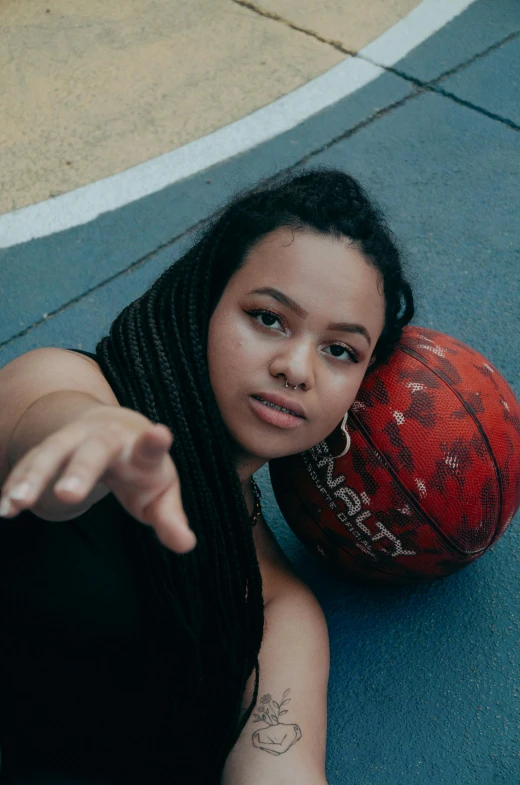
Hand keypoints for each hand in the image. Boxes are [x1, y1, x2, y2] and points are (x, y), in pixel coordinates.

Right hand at [0, 405, 196, 552]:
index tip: (160, 433)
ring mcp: (74, 439)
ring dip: (33, 477)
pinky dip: (15, 483)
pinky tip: (4, 508)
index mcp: (141, 450)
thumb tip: (186, 544)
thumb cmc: (142, 467)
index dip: (156, 442)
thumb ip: (170, 518)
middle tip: (69, 495)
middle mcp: (107, 438)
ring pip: (51, 453)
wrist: (112, 425)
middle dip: (80, 471)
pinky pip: (29, 462)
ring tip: (16, 504)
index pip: (151, 446)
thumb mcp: (161, 491)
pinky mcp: (49, 448)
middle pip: (93, 451)